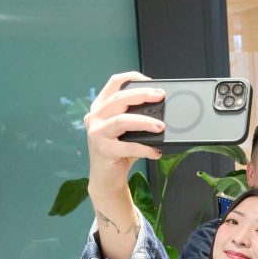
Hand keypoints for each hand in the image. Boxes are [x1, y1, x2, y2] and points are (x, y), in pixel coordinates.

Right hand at [84, 71, 163, 200]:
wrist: (107, 180)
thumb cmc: (120, 152)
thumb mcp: (127, 131)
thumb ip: (136, 118)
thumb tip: (162, 112)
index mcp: (100, 108)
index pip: (113, 83)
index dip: (132, 78)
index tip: (151, 81)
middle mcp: (94, 117)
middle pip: (119, 99)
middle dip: (142, 95)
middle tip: (160, 96)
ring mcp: (96, 133)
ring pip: (122, 120)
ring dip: (144, 122)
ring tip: (161, 126)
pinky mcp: (103, 150)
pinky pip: (128, 147)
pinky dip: (145, 149)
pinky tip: (156, 152)